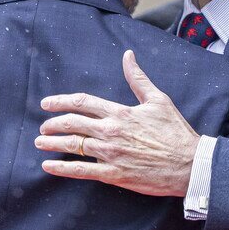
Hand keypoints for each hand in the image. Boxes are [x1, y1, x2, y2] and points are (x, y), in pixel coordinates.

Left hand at [35, 50, 200, 196]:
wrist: (188, 164)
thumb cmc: (175, 132)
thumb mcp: (158, 99)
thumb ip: (138, 79)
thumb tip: (128, 56)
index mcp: (119, 112)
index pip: (82, 102)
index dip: (60, 101)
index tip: (46, 104)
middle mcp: (110, 131)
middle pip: (71, 124)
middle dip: (52, 124)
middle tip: (43, 126)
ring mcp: (109, 154)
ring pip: (72, 145)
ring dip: (52, 143)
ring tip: (40, 143)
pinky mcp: (113, 174)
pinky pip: (80, 171)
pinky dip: (61, 169)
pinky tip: (48, 167)